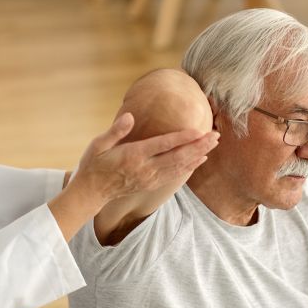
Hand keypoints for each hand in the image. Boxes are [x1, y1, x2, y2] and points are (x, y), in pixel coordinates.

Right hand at [70, 112, 217, 204]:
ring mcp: (150, 178)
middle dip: (199, 146)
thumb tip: (129, 116)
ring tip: (214, 144)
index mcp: (134, 155)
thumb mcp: (98, 144)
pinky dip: (190, 167)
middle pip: (178, 156)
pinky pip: (175, 176)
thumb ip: (116, 130)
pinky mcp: (151, 184)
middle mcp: (146, 168)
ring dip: (199, 155)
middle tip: (216, 135)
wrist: (91, 192)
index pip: (164, 145)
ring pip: (180, 167)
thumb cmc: (93, 164)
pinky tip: (201, 159)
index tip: (200, 130)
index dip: (183, 138)